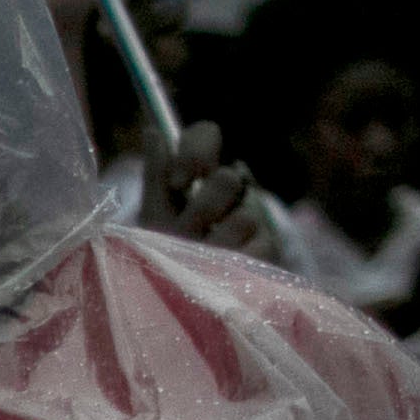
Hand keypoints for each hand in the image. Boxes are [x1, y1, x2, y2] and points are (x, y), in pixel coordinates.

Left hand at [139, 119, 282, 262]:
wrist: (188, 286)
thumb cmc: (164, 242)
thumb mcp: (155, 212)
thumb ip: (156, 176)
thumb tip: (152, 133)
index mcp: (199, 170)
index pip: (204, 134)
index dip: (195, 153)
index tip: (180, 182)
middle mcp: (228, 186)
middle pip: (227, 179)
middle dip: (204, 209)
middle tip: (189, 230)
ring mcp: (251, 214)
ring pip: (245, 218)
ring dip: (217, 243)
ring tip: (200, 257)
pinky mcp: (267, 246)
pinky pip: (258, 248)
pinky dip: (233, 264)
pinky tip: (219, 272)